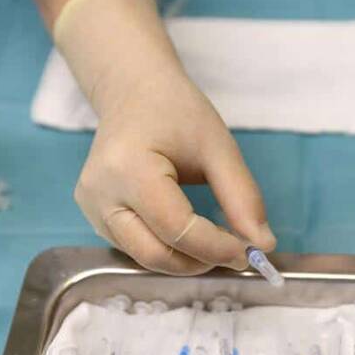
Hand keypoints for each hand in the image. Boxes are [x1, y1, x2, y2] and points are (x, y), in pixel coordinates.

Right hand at [75, 72, 275, 274]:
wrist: (133, 92)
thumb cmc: (176, 112)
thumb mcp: (219, 147)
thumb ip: (242, 197)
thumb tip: (263, 245)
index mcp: (128, 169)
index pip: (176, 228)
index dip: (216, 247)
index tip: (250, 252)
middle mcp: (100, 194)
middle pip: (156, 254)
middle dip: (202, 261)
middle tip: (237, 251)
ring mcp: (91, 208)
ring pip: (145, 258)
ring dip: (188, 261)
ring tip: (217, 242)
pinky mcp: (94, 217)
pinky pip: (137, 248)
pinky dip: (170, 251)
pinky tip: (192, 236)